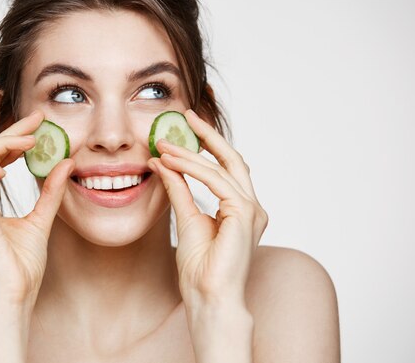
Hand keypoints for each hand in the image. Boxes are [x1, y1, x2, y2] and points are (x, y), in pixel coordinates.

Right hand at [0, 110, 74, 307]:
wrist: (13, 298)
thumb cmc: (22, 269)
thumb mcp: (42, 221)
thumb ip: (51, 193)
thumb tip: (66, 164)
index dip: (14, 140)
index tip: (39, 125)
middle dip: (11, 133)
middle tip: (38, 119)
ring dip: (1, 144)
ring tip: (31, 143)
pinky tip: (10, 166)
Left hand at [147, 110, 267, 307]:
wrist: (209, 299)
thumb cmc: (200, 270)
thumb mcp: (186, 220)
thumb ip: (180, 191)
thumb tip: (165, 164)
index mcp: (240, 209)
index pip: (225, 168)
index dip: (208, 145)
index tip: (187, 128)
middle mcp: (251, 207)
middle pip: (232, 159)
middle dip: (209, 135)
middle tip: (187, 115)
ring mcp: (251, 210)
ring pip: (220, 168)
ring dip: (190, 154)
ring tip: (163, 144)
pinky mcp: (244, 214)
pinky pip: (216, 181)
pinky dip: (192, 169)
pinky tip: (171, 161)